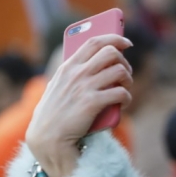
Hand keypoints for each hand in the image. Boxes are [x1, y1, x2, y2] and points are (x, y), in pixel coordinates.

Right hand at [25, 34, 132, 176]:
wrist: (48, 138)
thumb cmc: (56, 114)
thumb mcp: (59, 87)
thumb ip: (73, 74)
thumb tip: (97, 65)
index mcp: (68, 67)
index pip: (94, 42)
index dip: (114, 38)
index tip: (126, 41)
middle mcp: (77, 73)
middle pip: (111, 53)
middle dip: (124, 61)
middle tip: (126, 73)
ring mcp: (85, 87)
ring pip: (120, 71)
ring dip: (128, 80)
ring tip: (125, 89)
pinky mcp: (93, 103)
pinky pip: (121, 93)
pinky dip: (127, 98)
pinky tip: (123, 103)